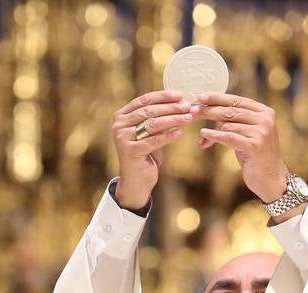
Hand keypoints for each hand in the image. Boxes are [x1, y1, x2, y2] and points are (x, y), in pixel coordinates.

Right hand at [110, 91, 192, 210]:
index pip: (144, 100)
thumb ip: (158, 118)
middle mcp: (119, 125)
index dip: (163, 96)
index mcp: (121, 116)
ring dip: (172, 119)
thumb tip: (180, 102)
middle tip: (187, 106)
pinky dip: (168, 136)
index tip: (180, 95)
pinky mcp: (130, 151)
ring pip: (152, 124)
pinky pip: (154, 140)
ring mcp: (123, 138)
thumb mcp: (150, 133)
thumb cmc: (146, 155)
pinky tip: (179, 133)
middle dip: (170, 107)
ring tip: (188, 117)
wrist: (136, 182)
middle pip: (149, 111)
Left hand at [193, 92, 289, 202]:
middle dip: (210, 110)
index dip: (218, 98)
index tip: (201, 96)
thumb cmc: (254, 156)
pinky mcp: (255, 146)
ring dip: (212, 129)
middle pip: (231, 110)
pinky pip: (229, 137)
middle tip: (193, 110)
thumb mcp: (244, 135)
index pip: (237, 100)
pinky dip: (215, 136)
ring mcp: (262, 132)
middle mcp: (265, 119)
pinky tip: (204, 135)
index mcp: (264, 112)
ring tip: (202, 134)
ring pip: (229, 124)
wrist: (270, 178)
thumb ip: (232, 124)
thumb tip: (206, 121)